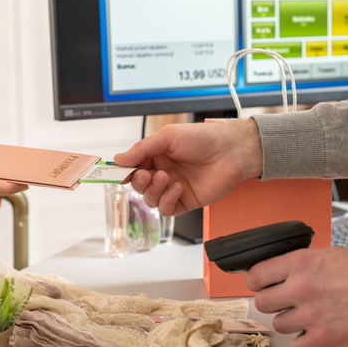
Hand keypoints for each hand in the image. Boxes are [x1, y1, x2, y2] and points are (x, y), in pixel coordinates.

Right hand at [114, 119, 263, 215]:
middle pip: (139, 186)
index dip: (124, 171)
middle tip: (147, 174)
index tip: (115, 173)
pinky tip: (177, 188)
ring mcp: (174, 187)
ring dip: (154, 190)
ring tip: (166, 178)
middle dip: (139, 181)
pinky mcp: (186, 201)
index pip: (134, 167)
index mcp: (158, 155)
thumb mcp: (168, 137)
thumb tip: (120, 159)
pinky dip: (167, 200)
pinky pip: (167, 209)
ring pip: (150, 199)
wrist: (231, 151)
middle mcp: (164, 172)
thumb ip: (142, 149)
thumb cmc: (205, 138)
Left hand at [246, 248, 347, 346]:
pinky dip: (304, 344)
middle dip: (274, 303)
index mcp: (300, 263)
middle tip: (286, 304)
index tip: (262, 286)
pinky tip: (314, 335)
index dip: (258, 282)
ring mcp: (311, 314)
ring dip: (291, 323)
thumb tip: (282, 274)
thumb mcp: (328, 254)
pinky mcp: (323, 337)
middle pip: (262, 303)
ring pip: (279, 325)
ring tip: (309, 317)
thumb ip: (302, 266)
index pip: (256, 276)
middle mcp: (301, 288)